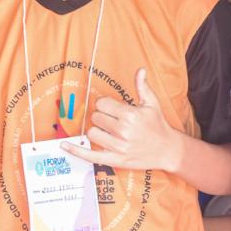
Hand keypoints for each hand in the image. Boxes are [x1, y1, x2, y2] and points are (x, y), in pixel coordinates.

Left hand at [66, 68, 183, 173]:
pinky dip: (76, 151)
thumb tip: (140, 70)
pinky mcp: (115, 160)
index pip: (102, 104)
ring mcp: (118, 147)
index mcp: (130, 115)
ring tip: (109, 132)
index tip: (112, 108)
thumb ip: (142, 86)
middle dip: (102, 117)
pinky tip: (64, 146)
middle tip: (113, 120)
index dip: (105, 105)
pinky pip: (90, 155)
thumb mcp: (152, 104)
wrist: (167, 150)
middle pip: (96, 118)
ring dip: (97, 131)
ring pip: (92, 134)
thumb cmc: (158, 125)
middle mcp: (123, 131)